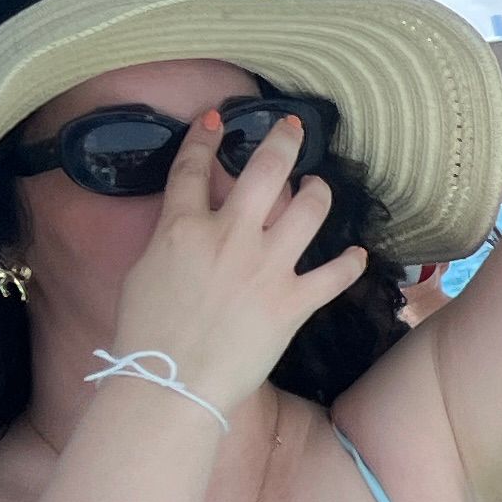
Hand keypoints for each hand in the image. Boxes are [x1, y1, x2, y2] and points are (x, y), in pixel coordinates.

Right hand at [101, 108, 368, 410]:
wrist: (169, 381)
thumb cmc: (146, 332)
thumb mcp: (144, 270)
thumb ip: (172, 237)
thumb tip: (190, 220)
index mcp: (182, 228)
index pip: (192, 168)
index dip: (204, 138)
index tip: (217, 119)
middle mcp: (229, 237)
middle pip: (265, 170)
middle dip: (283, 140)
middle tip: (292, 128)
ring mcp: (266, 267)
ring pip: (309, 209)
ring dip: (319, 191)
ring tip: (318, 187)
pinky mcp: (293, 302)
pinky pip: (335, 274)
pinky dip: (350, 262)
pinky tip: (357, 254)